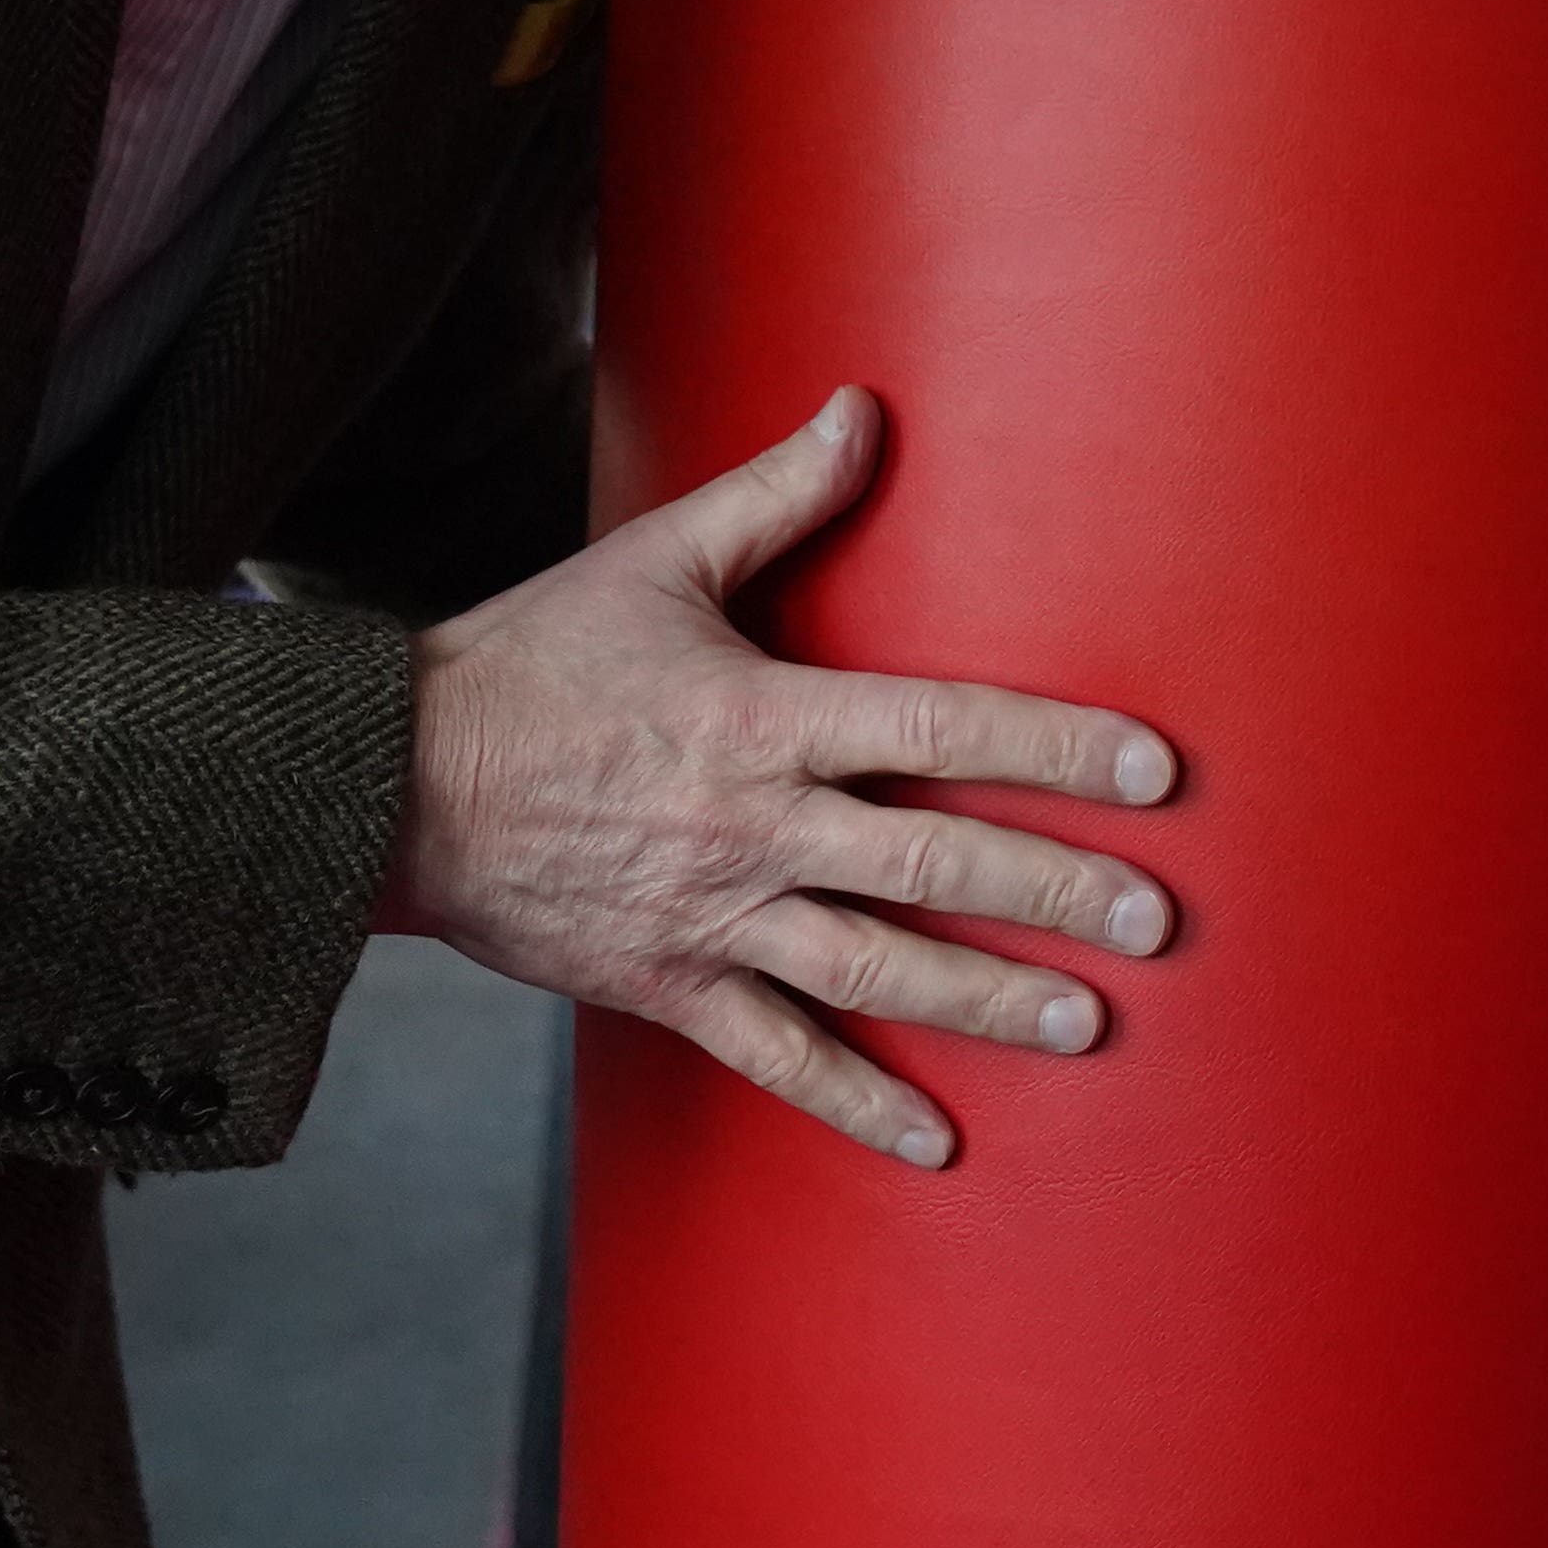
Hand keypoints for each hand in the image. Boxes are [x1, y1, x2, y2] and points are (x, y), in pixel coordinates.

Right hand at [374, 389, 1177, 1168]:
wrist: (389, 784)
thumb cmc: (529, 662)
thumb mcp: (656, 558)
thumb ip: (777, 494)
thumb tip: (863, 407)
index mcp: (764, 717)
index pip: (942, 730)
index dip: (1053, 749)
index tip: (1152, 773)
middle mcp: (753, 826)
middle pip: (932, 866)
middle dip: (1055, 894)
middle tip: (1157, 924)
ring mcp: (712, 917)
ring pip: (874, 972)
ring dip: (985, 1001)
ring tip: (1087, 1024)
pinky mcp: (666, 986)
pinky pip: (777, 1058)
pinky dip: (856, 1104)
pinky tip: (938, 1140)